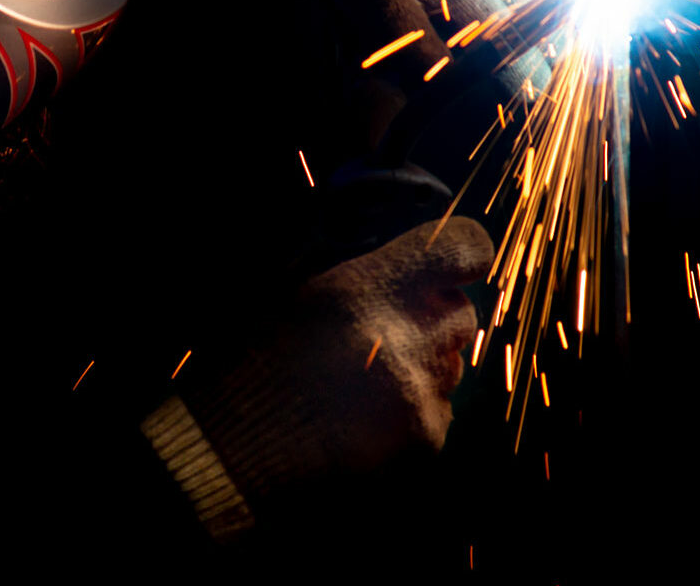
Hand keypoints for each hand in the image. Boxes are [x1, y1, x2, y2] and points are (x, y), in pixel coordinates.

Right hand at [176, 217, 492, 501]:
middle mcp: (406, 336)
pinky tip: (363, 418)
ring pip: (450, 366)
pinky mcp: (425, 437)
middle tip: (384, 334)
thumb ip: (368, 274)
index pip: (463, 248)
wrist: (235, 451)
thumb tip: (417, 266)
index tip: (455, 264)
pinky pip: (438, 411)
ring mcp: (420, 391)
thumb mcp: (300, 293)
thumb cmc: (258, 364)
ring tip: (361, 383)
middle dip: (432, 320)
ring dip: (421, 367)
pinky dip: (411, 413)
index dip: (463, 254)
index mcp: (371, 287)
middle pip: (460, 313)